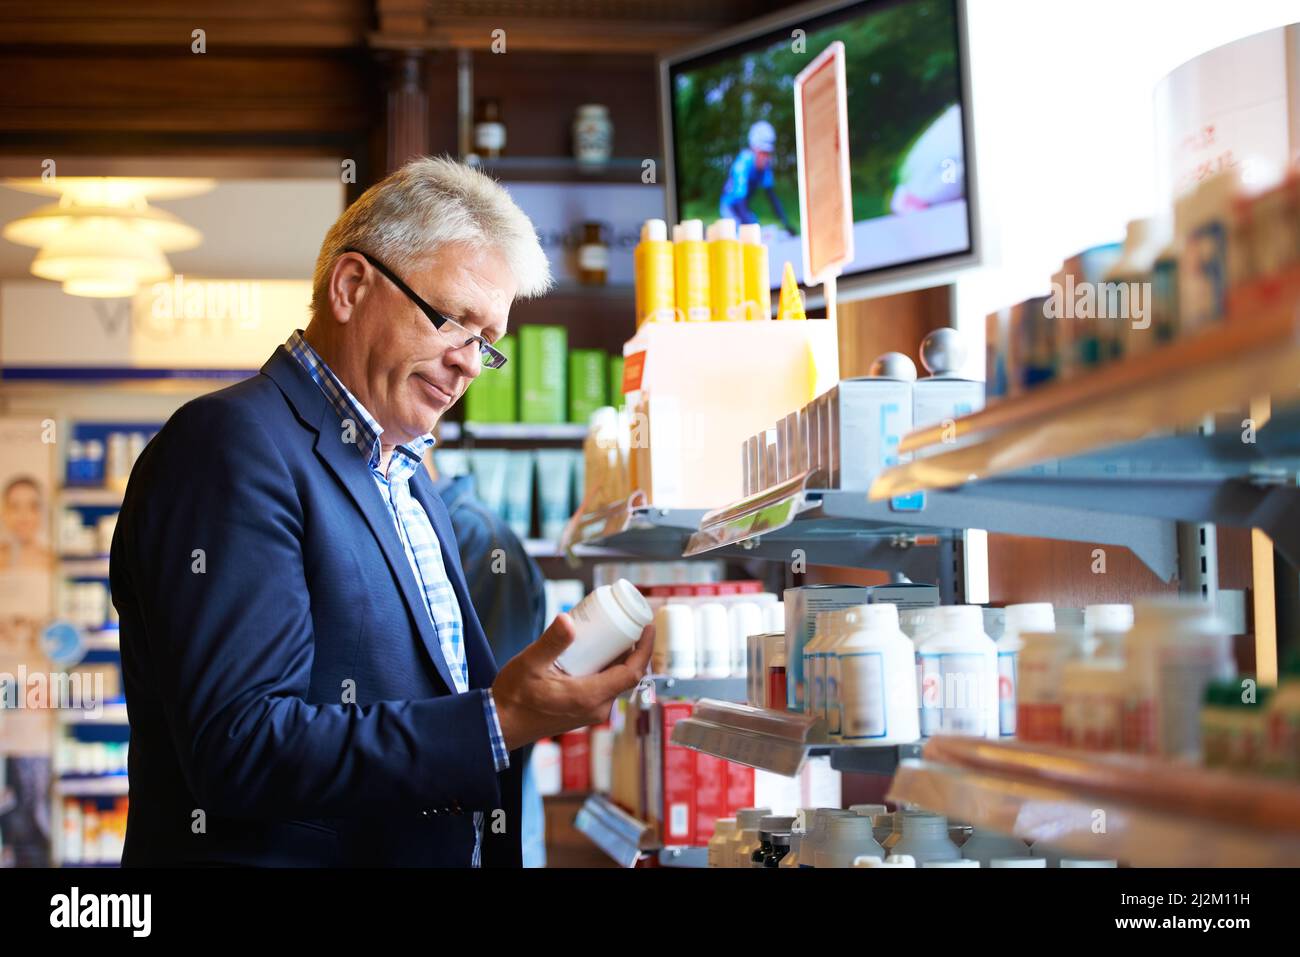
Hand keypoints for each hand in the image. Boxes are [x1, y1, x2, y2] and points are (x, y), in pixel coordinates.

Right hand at [490, 613, 653, 750]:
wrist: (501, 726)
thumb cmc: (514, 697)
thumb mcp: (531, 664)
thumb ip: (551, 642)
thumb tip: (568, 619)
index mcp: (590, 697)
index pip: (632, 673)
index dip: (645, 649)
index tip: (648, 627)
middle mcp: (596, 708)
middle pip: (626, 675)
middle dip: (631, 648)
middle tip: (627, 622)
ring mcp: (591, 712)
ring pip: (615, 681)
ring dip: (617, 658)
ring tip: (612, 633)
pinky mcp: (583, 711)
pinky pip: (604, 687)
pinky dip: (606, 668)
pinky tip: (596, 653)